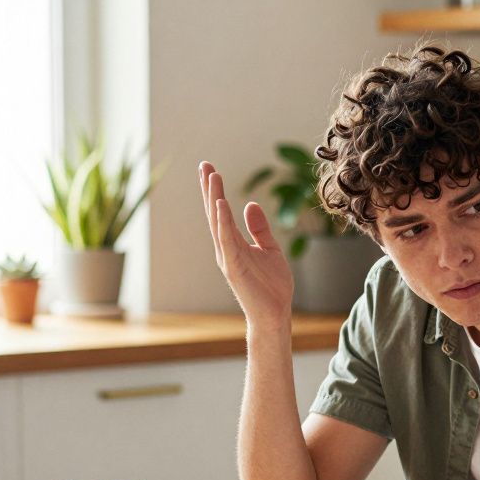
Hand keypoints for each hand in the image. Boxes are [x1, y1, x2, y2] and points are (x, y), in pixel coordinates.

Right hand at [198, 162, 293, 329]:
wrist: (275, 314)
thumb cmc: (271, 286)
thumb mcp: (270, 249)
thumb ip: (259, 228)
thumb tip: (250, 203)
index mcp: (233, 243)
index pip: (221, 212)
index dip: (215, 191)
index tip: (210, 169)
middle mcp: (226, 248)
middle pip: (214, 213)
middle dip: (209, 189)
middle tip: (204, 164)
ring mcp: (228, 257)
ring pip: (218, 222)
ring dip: (213, 198)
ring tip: (211, 176)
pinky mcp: (234, 267)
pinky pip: (226, 240)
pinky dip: (222, 222)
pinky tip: (220, 204)